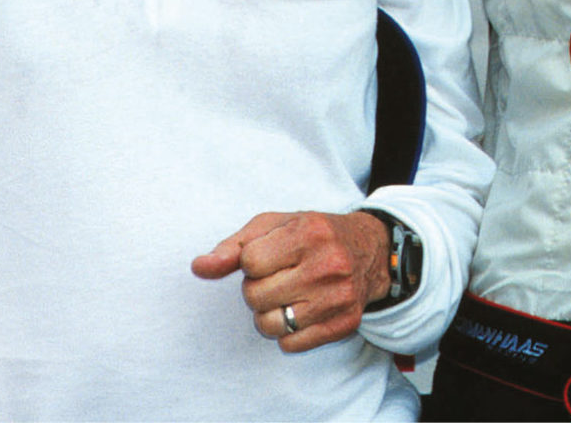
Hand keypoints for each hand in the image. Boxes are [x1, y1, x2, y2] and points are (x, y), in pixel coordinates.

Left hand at [191, 210, 391, 351]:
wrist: (371, 250)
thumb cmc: (313, 235)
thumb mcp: (274, 226)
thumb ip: (233, 247)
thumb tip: (199, 268)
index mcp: (308, 233)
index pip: (249, 262)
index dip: (251, 263)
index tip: (269, 256)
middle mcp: (327, 265)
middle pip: (255, 296)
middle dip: (258, 289)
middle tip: (279, 277)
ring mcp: (338, 297)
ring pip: (269, 325)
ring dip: (269, 314)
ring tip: (287, 296)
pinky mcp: (345, 324)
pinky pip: (290, 344)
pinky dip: (289, 332)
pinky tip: (303, 310)